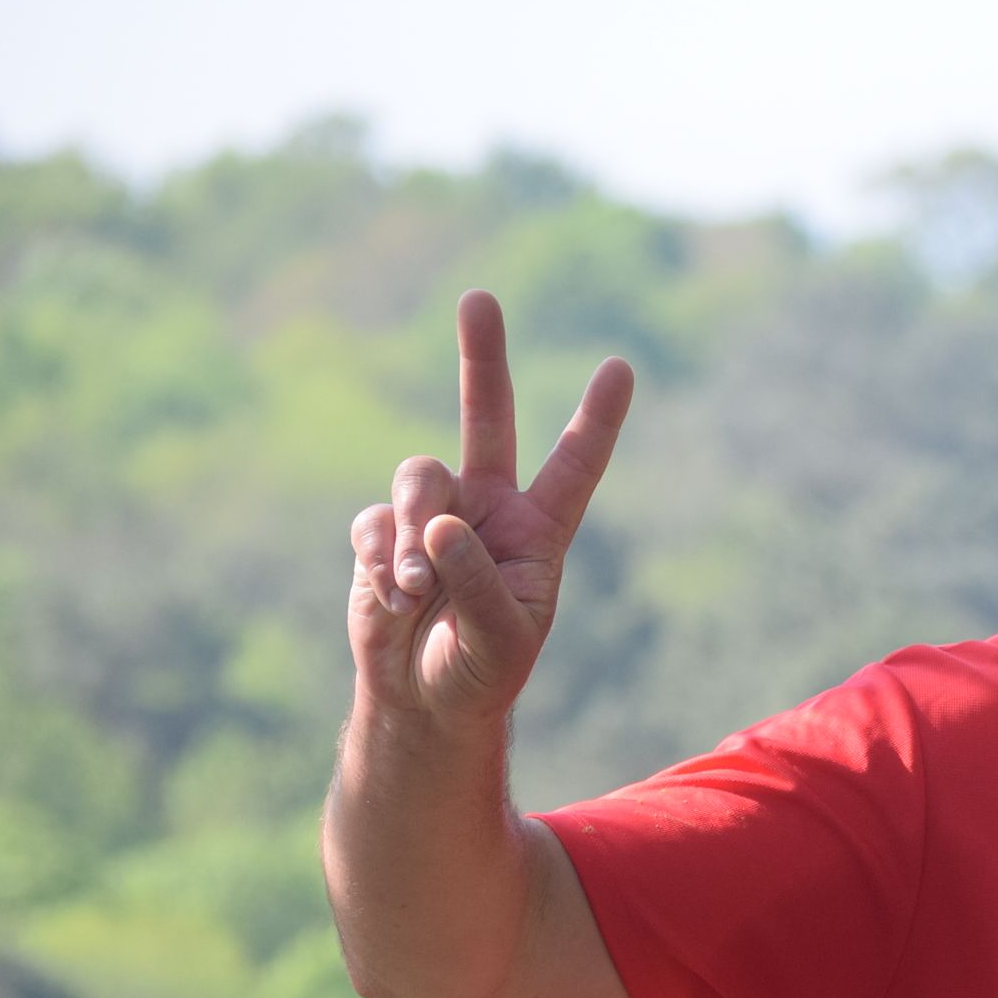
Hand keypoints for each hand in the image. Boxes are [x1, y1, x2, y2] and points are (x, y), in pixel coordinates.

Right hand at [347, 290, 632, 729]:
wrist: (424, 699)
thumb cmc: (481, 671)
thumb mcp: (499, 638)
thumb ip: (477, 580)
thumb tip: (439, 525)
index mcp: (539, 531)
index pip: (574, 465)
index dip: (596, 419)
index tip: (621, 366)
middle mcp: (489, 508)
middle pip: (487, 419)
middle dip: (481, 358)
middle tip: (479, 298)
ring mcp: (434, 515)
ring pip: (419, 477)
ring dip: (414, 529)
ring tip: (416, 586)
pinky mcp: (384, 533)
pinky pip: (376, 523)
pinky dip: (383, 560)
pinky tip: (393, 600)